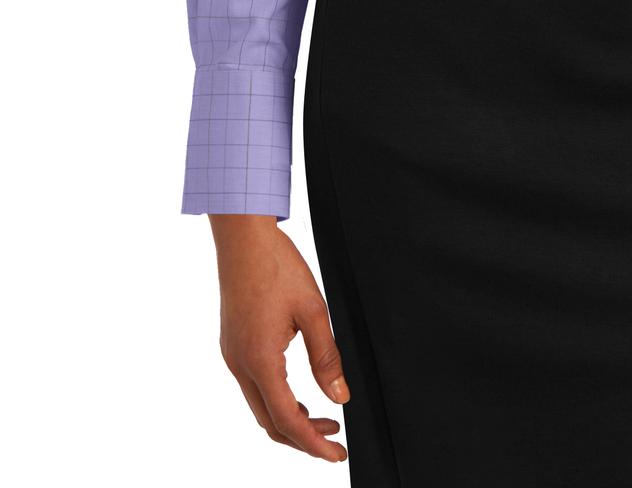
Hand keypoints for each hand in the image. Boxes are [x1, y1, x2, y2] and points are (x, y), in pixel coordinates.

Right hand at [209, 213, 351, 460]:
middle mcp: (240, 364)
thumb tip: (340, 397)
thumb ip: (327, 358)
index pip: (287, 420)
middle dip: (303, 438)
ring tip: (322, 418)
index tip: (336, 454)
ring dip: (290, 418)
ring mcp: (232, 355)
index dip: (313, 443)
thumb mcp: (313, 310)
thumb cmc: (276, 265)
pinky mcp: (232, 345)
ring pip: (260, 406)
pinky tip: (297, 392)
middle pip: (270, 422)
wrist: (242, 237)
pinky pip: (253, 386)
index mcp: (259, 360)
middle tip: (334, 440)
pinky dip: (276, 399)